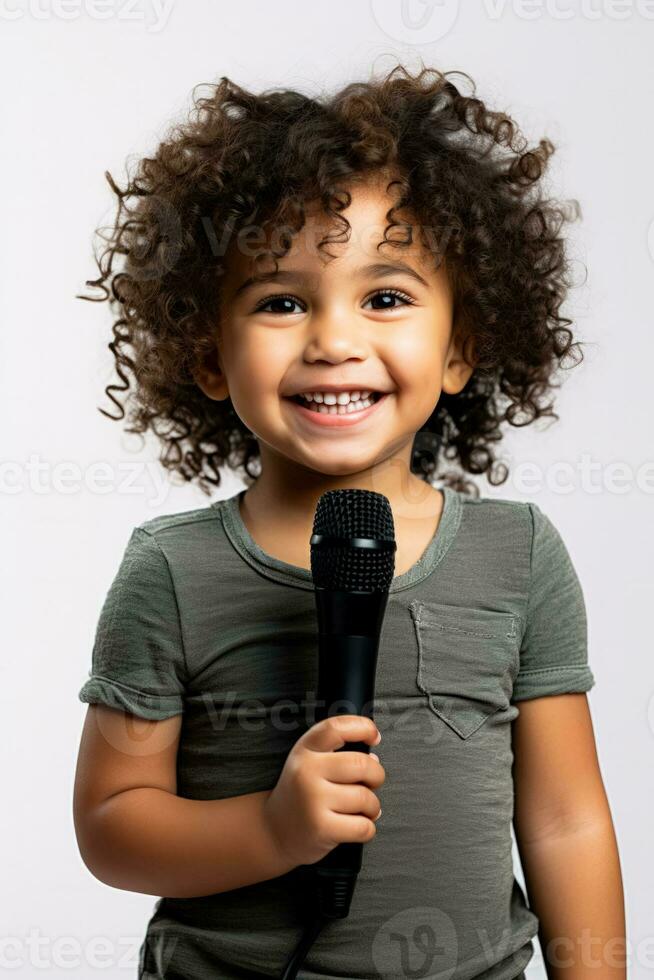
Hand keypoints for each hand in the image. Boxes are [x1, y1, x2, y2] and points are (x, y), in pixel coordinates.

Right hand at [262, 714, 384, 866]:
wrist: (272, 831)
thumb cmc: (300, 794)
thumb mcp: (307, 763)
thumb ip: (336, 754)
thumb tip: (374, 759)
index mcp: (305, 750)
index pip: (337, 727)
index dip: (363, 727)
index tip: (374, 737)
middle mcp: (307, 771)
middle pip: (362, 764)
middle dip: (376, 776)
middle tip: (371, 783)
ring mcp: (313, 800)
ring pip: (366, 798)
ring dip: (372, 807)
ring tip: (361, 809)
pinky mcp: (321, 828)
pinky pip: (363, 827)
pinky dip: (367, 829)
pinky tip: (355, 825)